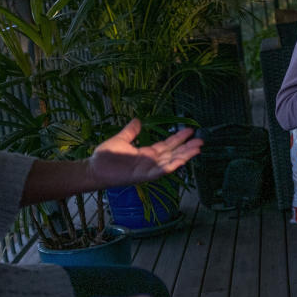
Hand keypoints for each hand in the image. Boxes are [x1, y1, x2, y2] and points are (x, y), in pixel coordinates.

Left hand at [86, 119, 202, 188]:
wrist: (94, 169)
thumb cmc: (106, 157)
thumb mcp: (120, 140)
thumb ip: (130, 131)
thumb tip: (138, 120)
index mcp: (146, 153)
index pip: (167, 145)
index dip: (178, 138)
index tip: (190, 130)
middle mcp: (150, 162)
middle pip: (173, 153)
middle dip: (187, 147)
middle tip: (201, 139)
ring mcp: (148, 170)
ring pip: (171, 162)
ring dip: (185, 156)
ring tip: (198, 148)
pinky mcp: (144, 176)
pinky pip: (161, 171)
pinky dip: (172, 166)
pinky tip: (182, 160)